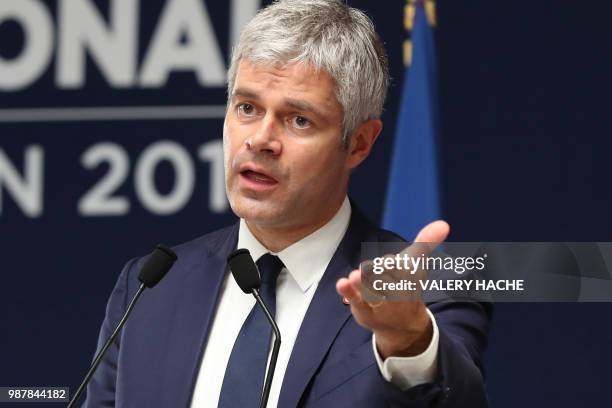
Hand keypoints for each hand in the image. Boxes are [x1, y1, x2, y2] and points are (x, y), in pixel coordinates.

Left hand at [336, 220, 449, 358]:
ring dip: (363, 284)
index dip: (398, 266)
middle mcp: (396, 295)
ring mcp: (379, 304)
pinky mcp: (363, 310)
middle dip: (380, 274)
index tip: (395, 261)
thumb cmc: (408, 286)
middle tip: (370, 267)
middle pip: (388, 282)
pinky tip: (342, 283)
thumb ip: (426, 243)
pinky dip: (348, 292)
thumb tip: (444, 224)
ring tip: (355, 275)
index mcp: (411, 282)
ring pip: (372, 294)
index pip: (406, 272)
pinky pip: (355, 301)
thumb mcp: (416, 265)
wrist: (403, 327)